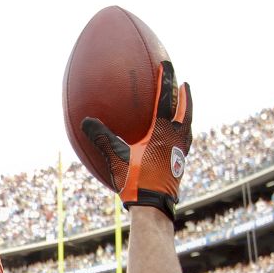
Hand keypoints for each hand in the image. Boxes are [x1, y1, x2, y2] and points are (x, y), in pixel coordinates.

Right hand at [80, 61, 192, 220]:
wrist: (154, 208)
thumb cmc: (136, 182)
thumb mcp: (116, 159)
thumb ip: (102, 138)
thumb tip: (86, 121)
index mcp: (163, 133)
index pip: (166, 100)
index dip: (166, 81)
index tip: (167, 65)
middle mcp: (176, 140)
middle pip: (185, 112)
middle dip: (184, 97)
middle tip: (184, 84)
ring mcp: (180, 154)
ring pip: (187, 128)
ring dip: (187, 115)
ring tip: (184, 109)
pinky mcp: (179, 166)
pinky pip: (182, 144)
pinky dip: (180, 136)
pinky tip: (173, 140)